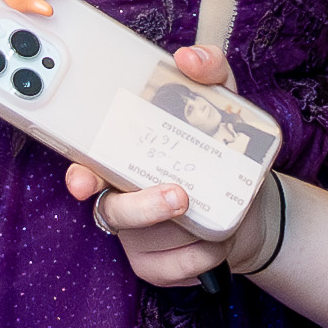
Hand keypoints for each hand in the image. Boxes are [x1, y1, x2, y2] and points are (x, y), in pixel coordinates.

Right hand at [67, 44, 271, 289]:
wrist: (248, 205)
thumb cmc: (220, 151)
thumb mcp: (221, 105)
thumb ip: (209, 72)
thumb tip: (189, 58)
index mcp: (124, 160)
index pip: (86, 167)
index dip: (78, 175)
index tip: (84, 181)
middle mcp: (123, 198)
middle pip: (113, 210)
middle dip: (143, 207)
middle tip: (179, 195)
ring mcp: (136, 237)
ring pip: (147, 240)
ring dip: (187, 231)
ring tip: (218, 218)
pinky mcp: (154, 266)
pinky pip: (168, 268)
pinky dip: (197, 258)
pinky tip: (214, 245)